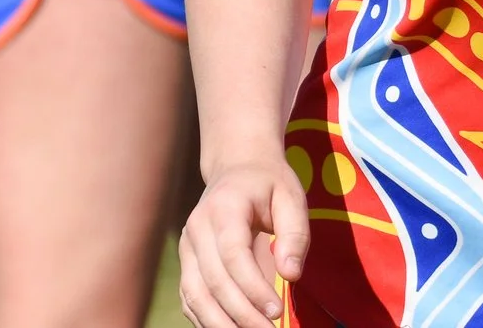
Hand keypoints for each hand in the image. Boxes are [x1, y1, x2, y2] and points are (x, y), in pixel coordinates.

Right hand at [178, 157, 309, 327]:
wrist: (237, 169)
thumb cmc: (269, 184)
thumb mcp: (292, 197)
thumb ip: (295, 234)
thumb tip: (291, 275)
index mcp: (224, 208)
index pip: (233, 255)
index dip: (253, 287)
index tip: (277, 311)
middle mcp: (197, 229)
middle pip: (213, 281)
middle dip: (242, 313)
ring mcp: (186, 247)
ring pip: (196, 295)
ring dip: (222, 324)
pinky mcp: (186, 263)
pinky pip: (191, 299)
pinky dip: (207, 320)